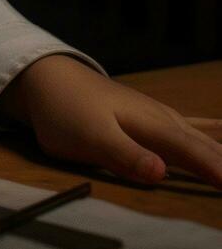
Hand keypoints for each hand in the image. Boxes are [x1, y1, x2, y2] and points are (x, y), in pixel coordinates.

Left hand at [0, 54, 221, 188]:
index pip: (192, 152)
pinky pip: (187, 123)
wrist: (44, 76)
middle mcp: (160, 118)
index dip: (216, 170)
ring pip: (199, 135)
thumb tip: (162, 173)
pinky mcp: (145, 113)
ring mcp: (154, 113)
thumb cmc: (65, 110)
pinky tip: (220, 128)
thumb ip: (125, 156)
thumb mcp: (90, 138)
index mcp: (151, 127)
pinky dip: (208, 128)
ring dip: (221, 149)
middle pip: (202, 144)